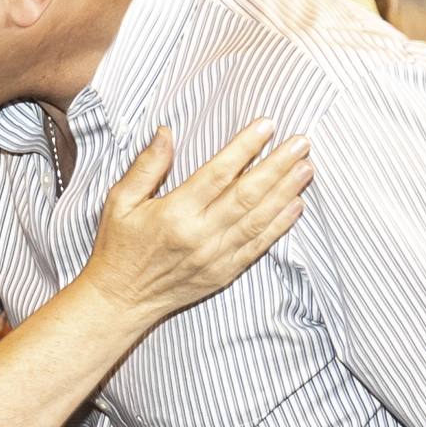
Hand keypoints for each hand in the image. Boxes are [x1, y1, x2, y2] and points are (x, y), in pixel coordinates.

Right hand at [76, 121, 311, 319]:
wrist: (121, 300)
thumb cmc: (119, 246)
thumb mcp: (120, 201)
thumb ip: (146, 166)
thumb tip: (166, 131)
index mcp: (174, 213)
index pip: (218, 173)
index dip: (245, 148)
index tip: (267, 126)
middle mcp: (199, 235)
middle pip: (247, 194)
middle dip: (278, 166)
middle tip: (301, 143)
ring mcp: (215, 257)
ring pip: (259, 219)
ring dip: (286, 192)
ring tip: (306, 168)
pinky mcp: (224, 273)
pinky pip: (258, 246)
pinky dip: (280, 226)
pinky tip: (297, 205)